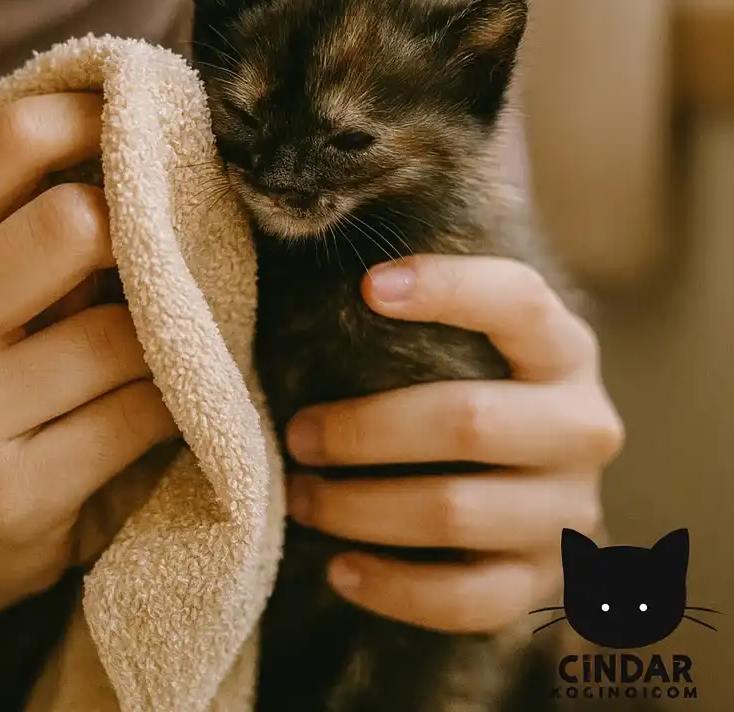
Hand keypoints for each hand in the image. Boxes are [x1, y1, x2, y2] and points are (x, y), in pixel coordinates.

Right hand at [0, 92, 178, 616]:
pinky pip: (139, 415)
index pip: (11, 141)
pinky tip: (172, 409)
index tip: (147, 125)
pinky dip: (178, 406)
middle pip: (70, 223)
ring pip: (118, 332)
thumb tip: (158, 125)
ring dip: (170, 337)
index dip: (96, 115)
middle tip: (170, 253)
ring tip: (174, 344)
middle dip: (141, 234)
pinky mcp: (6, 494)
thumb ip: (34, 215)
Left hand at [282, 255, 623, 633]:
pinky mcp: (544, 583)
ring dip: (361, 508)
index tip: (367, 287)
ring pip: (456, 512)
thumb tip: (325, 281)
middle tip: (299, 433)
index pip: (521, 301)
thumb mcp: (473, 338)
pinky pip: (467, 599)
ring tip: (300, 497)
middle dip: (367, 429)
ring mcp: (568, 511)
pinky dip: (395, 588)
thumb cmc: (475, 385)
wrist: (538, 487)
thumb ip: (425, 309)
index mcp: (565, 350)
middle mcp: (582, 428)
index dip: (449, 288)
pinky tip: (341, 568)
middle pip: (470, 422)